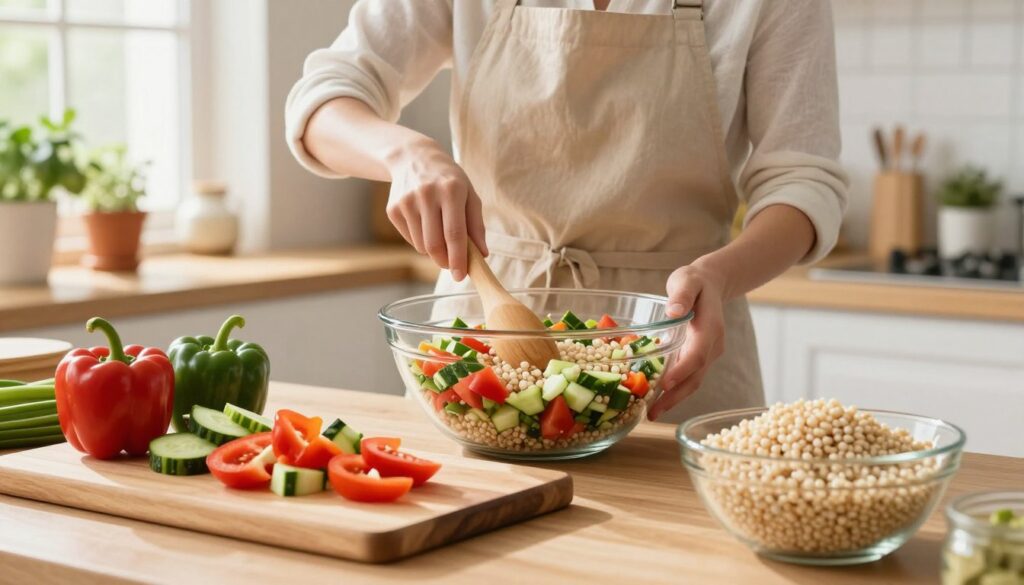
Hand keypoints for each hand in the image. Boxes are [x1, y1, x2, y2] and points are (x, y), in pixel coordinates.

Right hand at [385, 139, 487, 280]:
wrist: (413, 158)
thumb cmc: (448, 180)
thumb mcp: (469, 194)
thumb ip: (476, 225)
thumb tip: (481, 254)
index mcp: (451, 190)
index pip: (454, 233)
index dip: (458, 258)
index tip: (461, 276)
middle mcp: (426, 194)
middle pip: (434, 244)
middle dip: (445, 261)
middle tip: (452, 265)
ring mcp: (407, 202)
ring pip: (422, 245)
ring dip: (433, 250)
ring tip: (439, 233)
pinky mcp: (393, 209)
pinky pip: (410, 239)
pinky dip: (421, 241)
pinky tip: (425, 223)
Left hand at [648, 262, 727, 420]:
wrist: (712, 284)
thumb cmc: (695, 281)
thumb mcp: (687, 280)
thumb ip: (682, 294)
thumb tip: (675, 311)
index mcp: (710, 328)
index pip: (697, 354)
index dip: (682, 370)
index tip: (666, 384)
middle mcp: (712, 346)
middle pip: (696, 376)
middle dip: (675, 396)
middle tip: (653, 412)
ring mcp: (708, 354)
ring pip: (693, 381)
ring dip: (674, 399)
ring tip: (652, 414)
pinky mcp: (700, 357)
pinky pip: (689, 377)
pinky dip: (675, 390)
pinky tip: (657, 400)